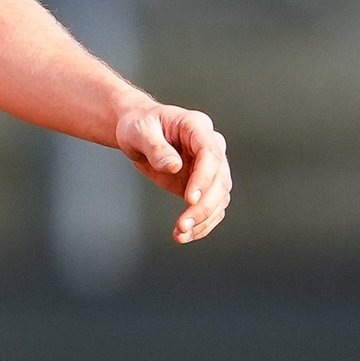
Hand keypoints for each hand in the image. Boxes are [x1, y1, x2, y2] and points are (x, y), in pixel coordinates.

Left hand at [114, 103, 230, 243]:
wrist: (139, 133)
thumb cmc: (139, 125)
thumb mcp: (139, 131)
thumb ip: (156, 148)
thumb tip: (174, 167)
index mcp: (197, 127)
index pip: (210, 153)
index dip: (204, 178)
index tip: (190, 200)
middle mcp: (211, 146)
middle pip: (220, 180)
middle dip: (204, 206)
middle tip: (183, 225)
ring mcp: (210, 167)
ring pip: (220, 197)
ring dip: (204, 219)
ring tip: (181, 234)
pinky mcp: (204, 185)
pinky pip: (211, 207)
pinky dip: (201, 224)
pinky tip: (184, 235)